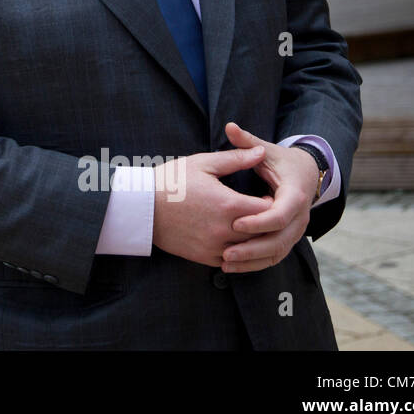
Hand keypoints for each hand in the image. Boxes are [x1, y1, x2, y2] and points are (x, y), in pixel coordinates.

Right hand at [151, 145, 275, 267]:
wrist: (142, 207)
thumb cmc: (171, 181)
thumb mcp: (202, 163)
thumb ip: (235, 159)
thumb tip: (261, 152)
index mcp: (228, 204)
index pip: (268, 210)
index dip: (271, 203)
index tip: (265, 197)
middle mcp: (224, 230)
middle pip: (262, 233)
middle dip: (266, 223)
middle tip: (262, 212)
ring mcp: (214, 246)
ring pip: (249, 250)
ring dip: (253, 239)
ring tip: (250, 226)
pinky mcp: (204, 257)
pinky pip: (232, 261)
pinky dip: (238, 252)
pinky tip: (233, 239)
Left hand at [218, 122, 318, 272]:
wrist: (306, 174)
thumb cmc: (281, 160)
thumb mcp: (267, 150)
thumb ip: (248, 143)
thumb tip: (230, 126)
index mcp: (295, 194)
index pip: (280, 214)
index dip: (258, 221)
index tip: (234, 223)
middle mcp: (300, 216)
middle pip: (279, 239)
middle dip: (252, 247)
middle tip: (225, 252)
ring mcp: (296, 230)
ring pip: (277, 252)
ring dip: (252, 260)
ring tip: (225, 262)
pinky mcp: (289, 238)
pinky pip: (274, 256)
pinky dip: (256, 263)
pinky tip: (233, 266)